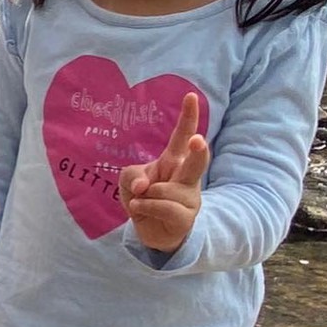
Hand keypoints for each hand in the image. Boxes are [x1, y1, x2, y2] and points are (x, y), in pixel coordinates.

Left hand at [119, 93, 211, 252]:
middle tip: (198, 140)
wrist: (151, 230)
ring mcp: (190, 198)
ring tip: (143, 201)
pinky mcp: (187, 218)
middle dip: (198, 151)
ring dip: (147, 195)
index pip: (181, 136)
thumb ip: (133, 176)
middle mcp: (186, 177)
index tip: (191, 96)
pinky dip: (146, 207)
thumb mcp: (128, 180)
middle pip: (195, 162)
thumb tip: (145, 188)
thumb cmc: (143, 197)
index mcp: (173, 161)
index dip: (188, 116)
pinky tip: (142, 209)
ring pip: (167, 190)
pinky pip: (163, 208)